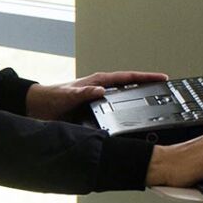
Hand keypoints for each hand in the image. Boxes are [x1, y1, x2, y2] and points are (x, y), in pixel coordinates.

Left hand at [27, 70, 168, 120]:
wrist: (36, 108)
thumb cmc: (50, 97)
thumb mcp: (68, 95)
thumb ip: (83, 93)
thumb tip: (101, 90)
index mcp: (97, 82)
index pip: (127, 78)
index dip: (145, 78)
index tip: (163, 78)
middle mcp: (100, 89)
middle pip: (130, 87)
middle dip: (148, 87)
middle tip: (166, 90)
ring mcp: (98, 100)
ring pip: (123, 100)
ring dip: (137, 102)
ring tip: (154, 107)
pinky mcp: (93, 112)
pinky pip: (113, 113)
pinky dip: (123, 116)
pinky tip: (131, 124)